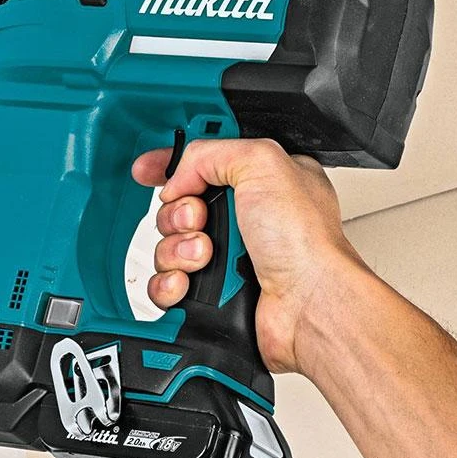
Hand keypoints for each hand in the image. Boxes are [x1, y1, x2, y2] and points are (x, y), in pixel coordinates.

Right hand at [131, 139, 363, 374]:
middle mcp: (243, 220)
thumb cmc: (305, 242)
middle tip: (199, 220)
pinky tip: (188, 282)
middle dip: (178, 212)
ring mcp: (227, 258)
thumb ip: (211, 152)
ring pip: (168, 246)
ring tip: (206, 255)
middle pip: (179, 206)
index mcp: (261, 181)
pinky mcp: (212, 293)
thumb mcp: (262, 163)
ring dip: (177, 249)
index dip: (172, 164)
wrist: (307, 305)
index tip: (149, 169)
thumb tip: (177, 177)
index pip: (204, 162)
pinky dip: (170, 282)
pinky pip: (166, 282)